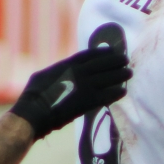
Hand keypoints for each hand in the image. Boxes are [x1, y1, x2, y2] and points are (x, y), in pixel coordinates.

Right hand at [11, 29, 131, 138]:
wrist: (35, 112)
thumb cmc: (34, 95)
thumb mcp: (45, 74)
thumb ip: (59, 70)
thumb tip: (65, 69)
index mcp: (68, 64)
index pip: (91, 55)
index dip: (103, 52)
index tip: (112, 51)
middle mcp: (79, 73)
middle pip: (104, 64)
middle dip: (116, 61)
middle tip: (126, 60)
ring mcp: (86, 87)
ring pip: (109, 78)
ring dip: (120, 75)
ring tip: (129, 73)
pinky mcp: (89, 102)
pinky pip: (108, 95)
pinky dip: (116, 92)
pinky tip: (123, 91)